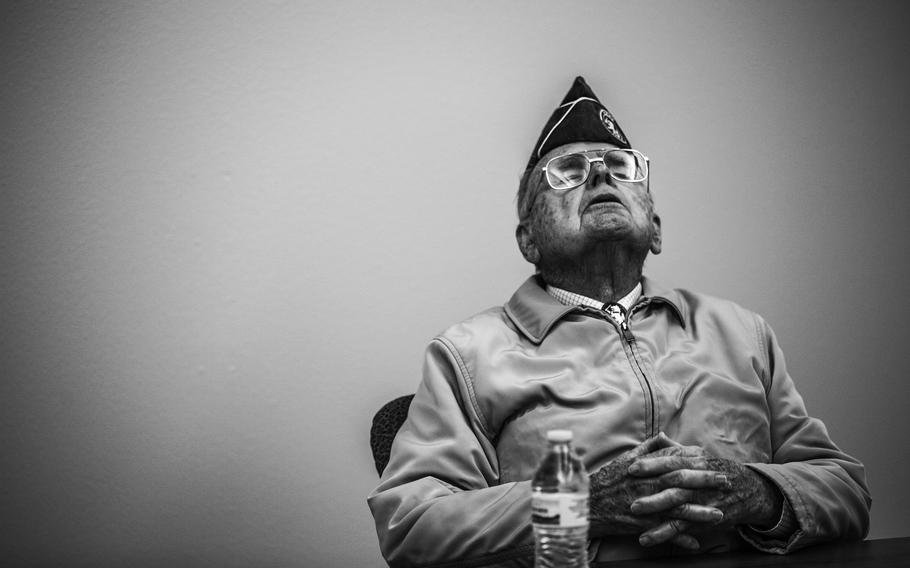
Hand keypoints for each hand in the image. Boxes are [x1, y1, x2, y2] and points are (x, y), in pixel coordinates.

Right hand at [588, 434, 727, 549]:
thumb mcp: (625, 459)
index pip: (674, 461)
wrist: (586, 502)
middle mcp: (646, 485)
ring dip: (700, 513)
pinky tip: (696, 543)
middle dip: (705, 481)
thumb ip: (647, 447)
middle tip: (726, 481)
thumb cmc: (607, 480)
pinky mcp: (640, 524)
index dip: (694, 460)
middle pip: (680, 481)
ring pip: (676, 508)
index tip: (712, 459)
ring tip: (719, 514)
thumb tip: (665, 435)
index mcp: (644, 467)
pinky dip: (680, 538)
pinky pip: (664, 532)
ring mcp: (645, 505)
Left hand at [628, 444, 783, 545]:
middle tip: (628, 488)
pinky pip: (680, 528)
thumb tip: (659, 436)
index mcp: (697, 463)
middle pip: (673, 482)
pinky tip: (644, 539)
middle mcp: (699, 481)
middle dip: (650, 486)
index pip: (673, 461)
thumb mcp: (701, 457)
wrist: (749, 491)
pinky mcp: (702, 520)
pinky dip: (662, 534)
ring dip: (654, 508)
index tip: (631, 466)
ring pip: (676, 505)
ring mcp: (701, 501)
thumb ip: (677, 448)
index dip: (652, 464)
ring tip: (633, 512)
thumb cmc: (718, 471)